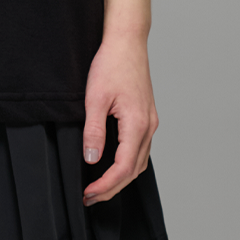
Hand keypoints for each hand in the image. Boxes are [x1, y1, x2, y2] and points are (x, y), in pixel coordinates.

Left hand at [81, 33, 157, 203]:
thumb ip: (94, 131)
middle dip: (112, 188)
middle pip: (134, 171)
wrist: (127, 41)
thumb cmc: (111, 64)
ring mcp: (150, 122)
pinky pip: (140, 149)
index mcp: (137, 125)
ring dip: (120, 177)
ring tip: (98, 185)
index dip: (105, 186)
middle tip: (90, 197)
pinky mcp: (147, 117)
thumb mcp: (95, 98)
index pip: (123, 168)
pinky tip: (112, 163)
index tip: (88, 194)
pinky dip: (127, 163)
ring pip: (139, 162)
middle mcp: (149, 127)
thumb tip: (92, 160)